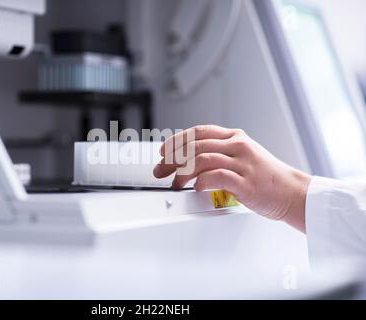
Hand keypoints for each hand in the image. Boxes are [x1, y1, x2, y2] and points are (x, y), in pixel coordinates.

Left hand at [153, 125, 310, 231]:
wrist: (292, 191)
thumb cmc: (265, 177)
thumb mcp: (243, 155)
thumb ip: (219, 153)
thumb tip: (187, 161)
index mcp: (235, 137)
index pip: (198, 132)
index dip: (177, 140)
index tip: (163, 150)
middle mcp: (237, 146)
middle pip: (195, 146)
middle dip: (172, 158)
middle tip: (161, 169)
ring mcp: (242, 163)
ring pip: (202, 159)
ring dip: (182, 172)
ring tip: (175, 182)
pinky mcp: (245, 182)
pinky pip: (216, 176)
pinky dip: (201, 182)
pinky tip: (195, 187)